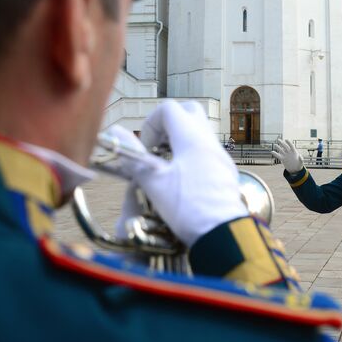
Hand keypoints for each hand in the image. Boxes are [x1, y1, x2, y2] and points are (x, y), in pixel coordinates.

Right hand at [107, 101, 247, 246]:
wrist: (222, 233)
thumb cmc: (187, 207)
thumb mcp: (154, 183)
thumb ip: (134, 156)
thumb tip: (115, 132)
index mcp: (192, 137)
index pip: (169, 108)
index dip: (151, 122)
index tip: (145, 148)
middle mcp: (209, 141)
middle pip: (189, 112)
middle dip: (169, 124)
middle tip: (157, 146)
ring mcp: (221, 156)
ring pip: (200, 132)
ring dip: (180, 140)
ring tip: (166, 164)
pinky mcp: (226, 171)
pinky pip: (208, 151)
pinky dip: (193, 154)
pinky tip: (183, 177)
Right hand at [271, 139, 303, 173]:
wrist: (295, 169)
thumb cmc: (299, 165)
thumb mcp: (301, 162)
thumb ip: (301, 159)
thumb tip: (300, 156)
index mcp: (294, 152)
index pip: (291, 146)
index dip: (288, 142)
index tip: (286, 140)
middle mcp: (289, 152)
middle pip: (285, 146)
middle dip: (282, 143)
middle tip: (278, 140)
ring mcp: (286, 155)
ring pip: (281, 150)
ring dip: (278, 147)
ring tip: (275, 145)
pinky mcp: (283, 159)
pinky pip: (278, 156)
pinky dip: (275, 154)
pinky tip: (272, 152)